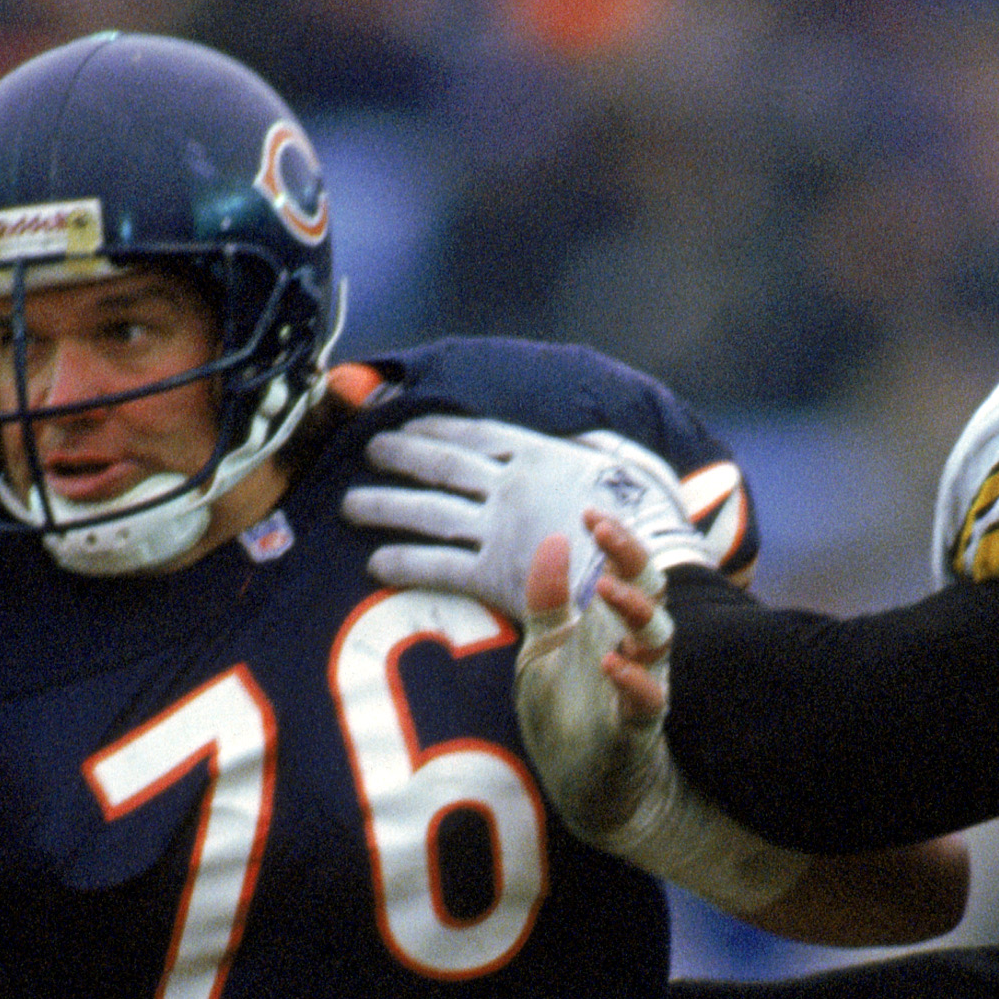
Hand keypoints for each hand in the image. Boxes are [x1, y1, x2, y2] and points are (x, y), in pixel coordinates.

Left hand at [344, 415, 709, 617]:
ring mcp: (500, 529)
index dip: (437, 428)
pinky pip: (440, 566)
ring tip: (350, 505)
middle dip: (400, 456)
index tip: (408, 424)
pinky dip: (405, 563)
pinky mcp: (495, 574)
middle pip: (442, 466)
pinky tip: (376, 563)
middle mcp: (511, 486)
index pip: (476, 435)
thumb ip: (597, 448)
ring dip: (385, 506)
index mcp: (541, 454)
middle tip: (369, 452)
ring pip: (429, 512)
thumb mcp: (628, 464)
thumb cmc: (649, 521)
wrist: (645, 571)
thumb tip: (583, 441)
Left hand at [511, 521, 803, 918]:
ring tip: (606, 589)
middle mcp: (634, 649)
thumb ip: (549, 599)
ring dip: (637, 611)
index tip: (591, 514)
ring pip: (659, 638)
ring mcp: (640, 687)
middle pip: (651, 592)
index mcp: (612, 626)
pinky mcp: (636, 731)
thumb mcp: (543, 650)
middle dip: (632, 559)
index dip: (617, 540)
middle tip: (605, 533)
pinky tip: (613, 663)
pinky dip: (634, 681)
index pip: (628, 570)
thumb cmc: (566, 717)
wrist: (583, 791)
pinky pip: (647, 701)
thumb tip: (555, 539)